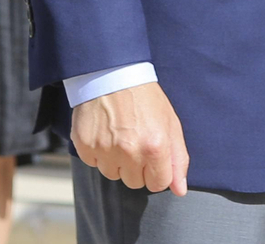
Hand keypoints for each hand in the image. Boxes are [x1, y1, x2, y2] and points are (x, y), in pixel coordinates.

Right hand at [71, 82, 189, 195]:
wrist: (113, 75)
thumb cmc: (146, 99)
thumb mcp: (170, 124)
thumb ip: (178, 159)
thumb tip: (180, 190)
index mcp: (155, 146)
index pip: (158, 184)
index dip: (157, 172)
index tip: (153, 157)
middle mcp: (129, 151)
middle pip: (134, 182)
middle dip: (137, 167)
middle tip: (136, 141)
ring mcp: (105, 150)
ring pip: (112, 175)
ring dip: (117, 161)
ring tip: (120, 135)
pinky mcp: (84, 146)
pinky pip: (93, 163)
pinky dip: (98, 152)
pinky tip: (104, 132)